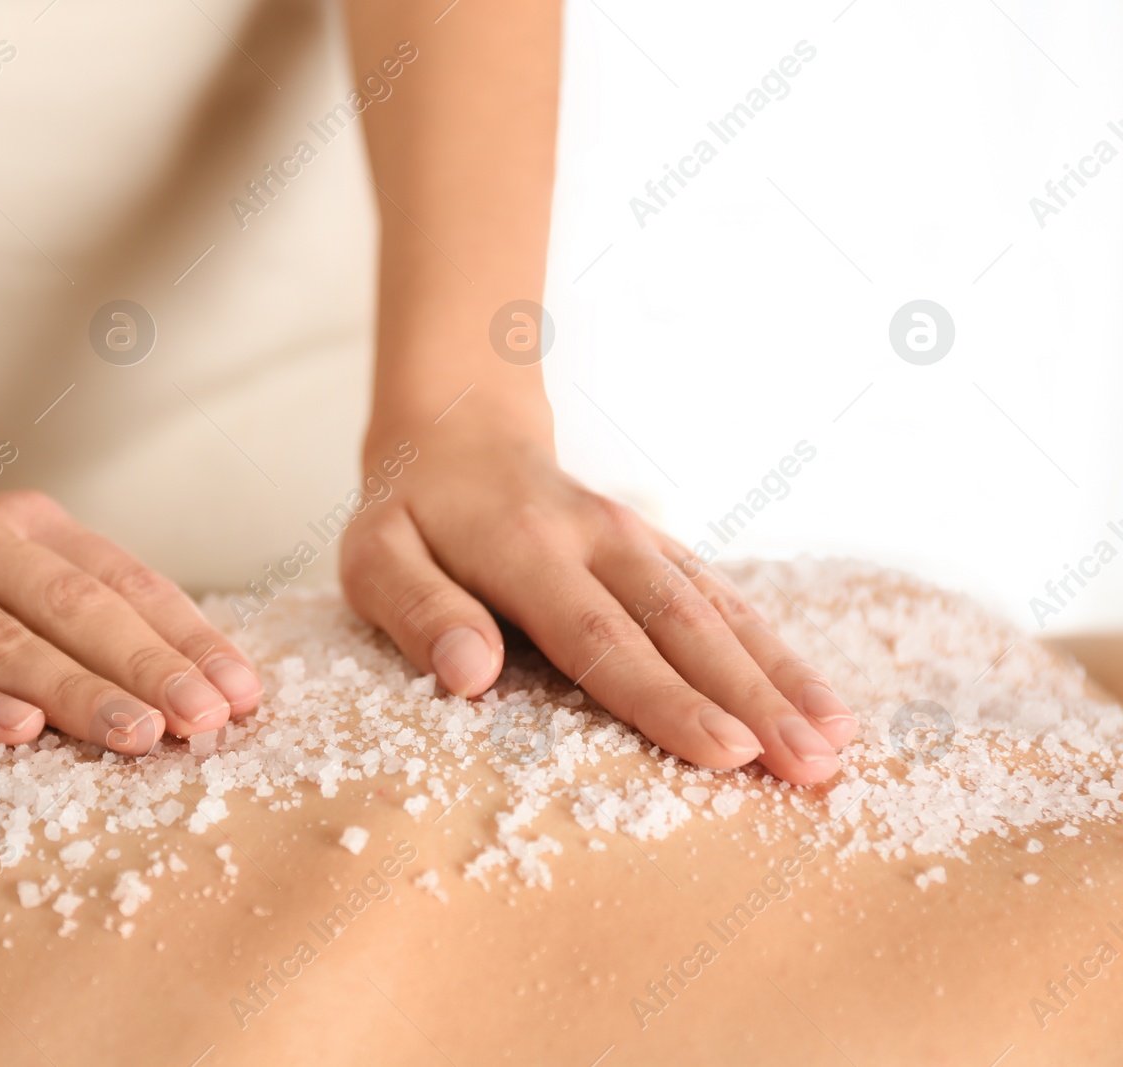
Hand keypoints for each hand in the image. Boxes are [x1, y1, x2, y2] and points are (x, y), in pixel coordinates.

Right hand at [0, 490, 262, 751]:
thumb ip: (72, 608)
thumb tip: (184, 680)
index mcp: (28, 526)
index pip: (124, 581)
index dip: (187, 636)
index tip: (243, 692)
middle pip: (76, 608)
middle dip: (151, 667)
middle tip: (209, 719)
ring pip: (5, 642)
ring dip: (78, 691)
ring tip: (142, 735)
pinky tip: (16, 732)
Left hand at [339, 417, 857, 784]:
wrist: (457, 434)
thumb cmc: (411, 516)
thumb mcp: (376, 558)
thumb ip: (420, 611)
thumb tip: (471, 675)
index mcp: (526, 551)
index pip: (602, 636)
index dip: (665, 698)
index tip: (726, 751)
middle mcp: (600, 541)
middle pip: (684, 627)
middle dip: (754, 699)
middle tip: (814, 767)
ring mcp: (640, 542)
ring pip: (721, 610)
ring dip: (782, 676)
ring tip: (838, 741)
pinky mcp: (662, 551)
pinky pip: (726, 599)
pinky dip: (776, 648)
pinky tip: (821, 698)